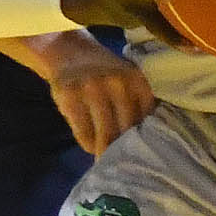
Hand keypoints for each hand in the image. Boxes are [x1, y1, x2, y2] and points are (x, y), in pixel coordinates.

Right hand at [37, 32, 154, 154]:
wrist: (69, 52)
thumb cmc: (104, 75)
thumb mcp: (127, 81)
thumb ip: (138, 105)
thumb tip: (146, 143)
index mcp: (136, 80)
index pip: (146, 119)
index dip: (144, 138)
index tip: (142, 152)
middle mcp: (116, 83)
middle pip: (126, 129)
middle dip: (124, 149)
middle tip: (124, 163)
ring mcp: (91, 89)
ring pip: (105, 134)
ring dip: (105, 151)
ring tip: (106, 159)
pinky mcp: (70, 97)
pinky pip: (84, 133)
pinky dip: (88, 144)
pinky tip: (90, 145)